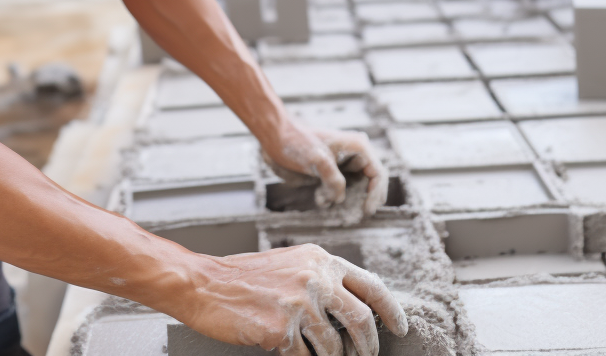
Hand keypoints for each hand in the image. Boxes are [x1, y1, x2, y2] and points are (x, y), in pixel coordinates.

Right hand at [176, 244, 406, 355]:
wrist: (205, 284)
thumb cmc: (246, 276)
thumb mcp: (291, 263)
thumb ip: (322, 278)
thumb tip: (357, 307)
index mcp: (320, 259)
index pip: (371, 285)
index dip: (392, 310)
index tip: (399, 326)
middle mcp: (314, 278)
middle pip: (363, 321)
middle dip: (369, 347)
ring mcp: (299, 304)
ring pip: (334, 347)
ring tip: (313, 352)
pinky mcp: (282, 330)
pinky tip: (284, 347)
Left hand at [263, 120, 388, 216]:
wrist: (275, 137)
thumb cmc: (296, 142)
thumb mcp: (317, 159)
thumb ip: (333, 180)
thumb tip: (340, 198)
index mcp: (358, 147)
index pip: (378, 175)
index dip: (375, 194)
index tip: (365, 211)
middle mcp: (354, 156)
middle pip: (370, 185)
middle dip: (359, 200)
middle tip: (349, 213)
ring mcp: (343, 166)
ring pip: (354, 191)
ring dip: (344, 202)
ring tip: (325, 199)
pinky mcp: (331, 174)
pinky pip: (340, 193)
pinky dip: (332, 200)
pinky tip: (319, 198)